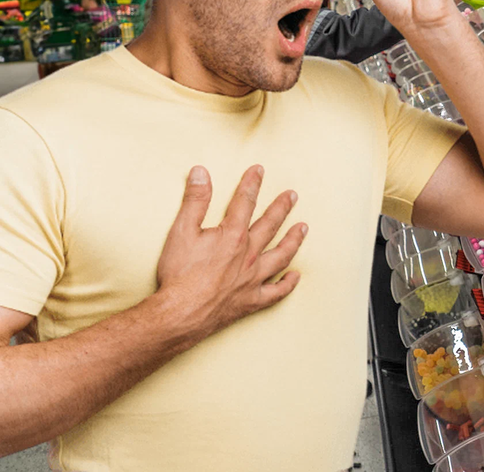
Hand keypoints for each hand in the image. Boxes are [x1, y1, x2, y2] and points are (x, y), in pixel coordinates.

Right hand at [155, 165, 304, 337]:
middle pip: (270, 225)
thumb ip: (194, 200)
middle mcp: (249, 255)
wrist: (180, 314)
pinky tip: (296, 276)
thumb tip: (200, 172)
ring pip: (281, 255)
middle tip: (292, 195)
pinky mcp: (252, 301)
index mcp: (233, 235)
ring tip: (303, 228)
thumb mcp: (181, 231)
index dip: (252, 184)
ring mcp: (253, 279)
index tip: (259, 170)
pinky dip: (288, 284)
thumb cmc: (179, 274)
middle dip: (281, 207)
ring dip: (294, 240)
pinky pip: (277, 292)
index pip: (245, 202)